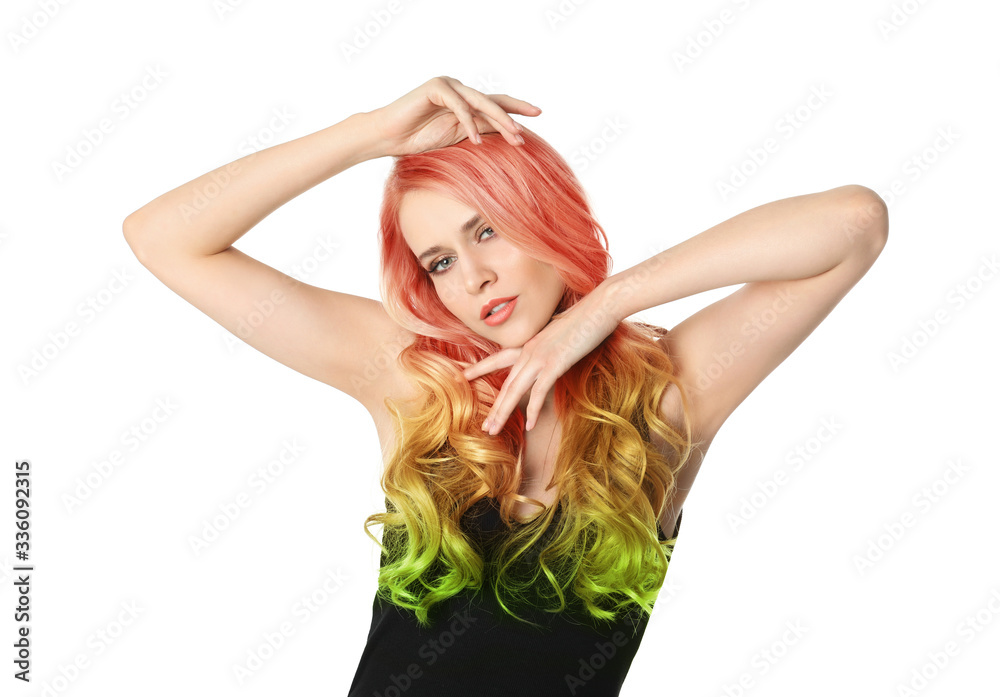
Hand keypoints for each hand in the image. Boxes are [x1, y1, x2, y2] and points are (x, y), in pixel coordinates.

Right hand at [367, 76, 541, 156]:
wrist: (387, 137)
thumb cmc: (417, 140)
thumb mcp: (455, 138)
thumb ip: (478, 131)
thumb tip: (506, 137)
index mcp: (465, 103)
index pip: (496, 104)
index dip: (517, 108)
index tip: (538, 114)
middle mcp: (459, 91)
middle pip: (493, 101)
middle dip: (514, 113)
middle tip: (532, 122)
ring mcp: (448, 86)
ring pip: (480, 102)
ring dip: (499, 119)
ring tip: (514, 135)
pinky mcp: (436, 87)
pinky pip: (459, 106)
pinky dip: (469, 123)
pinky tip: (477, 140)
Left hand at [462, 284, 622, 434]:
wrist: (601, 306)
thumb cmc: (586, 319)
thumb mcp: (562, 335)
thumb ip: (550, 347)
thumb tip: (550, 357)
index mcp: (529, 343)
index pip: (498, 358)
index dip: (480, 368)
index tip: (464, 376)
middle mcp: (530, 350)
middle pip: (506, 383)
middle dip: (494, 407)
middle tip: (485, 426)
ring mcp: (541, 356)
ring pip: (515, 389)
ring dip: (503, 412)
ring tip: (494, 430)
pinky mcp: (555, 363)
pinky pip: (539, 391)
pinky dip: (533, 410)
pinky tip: (530, 425)